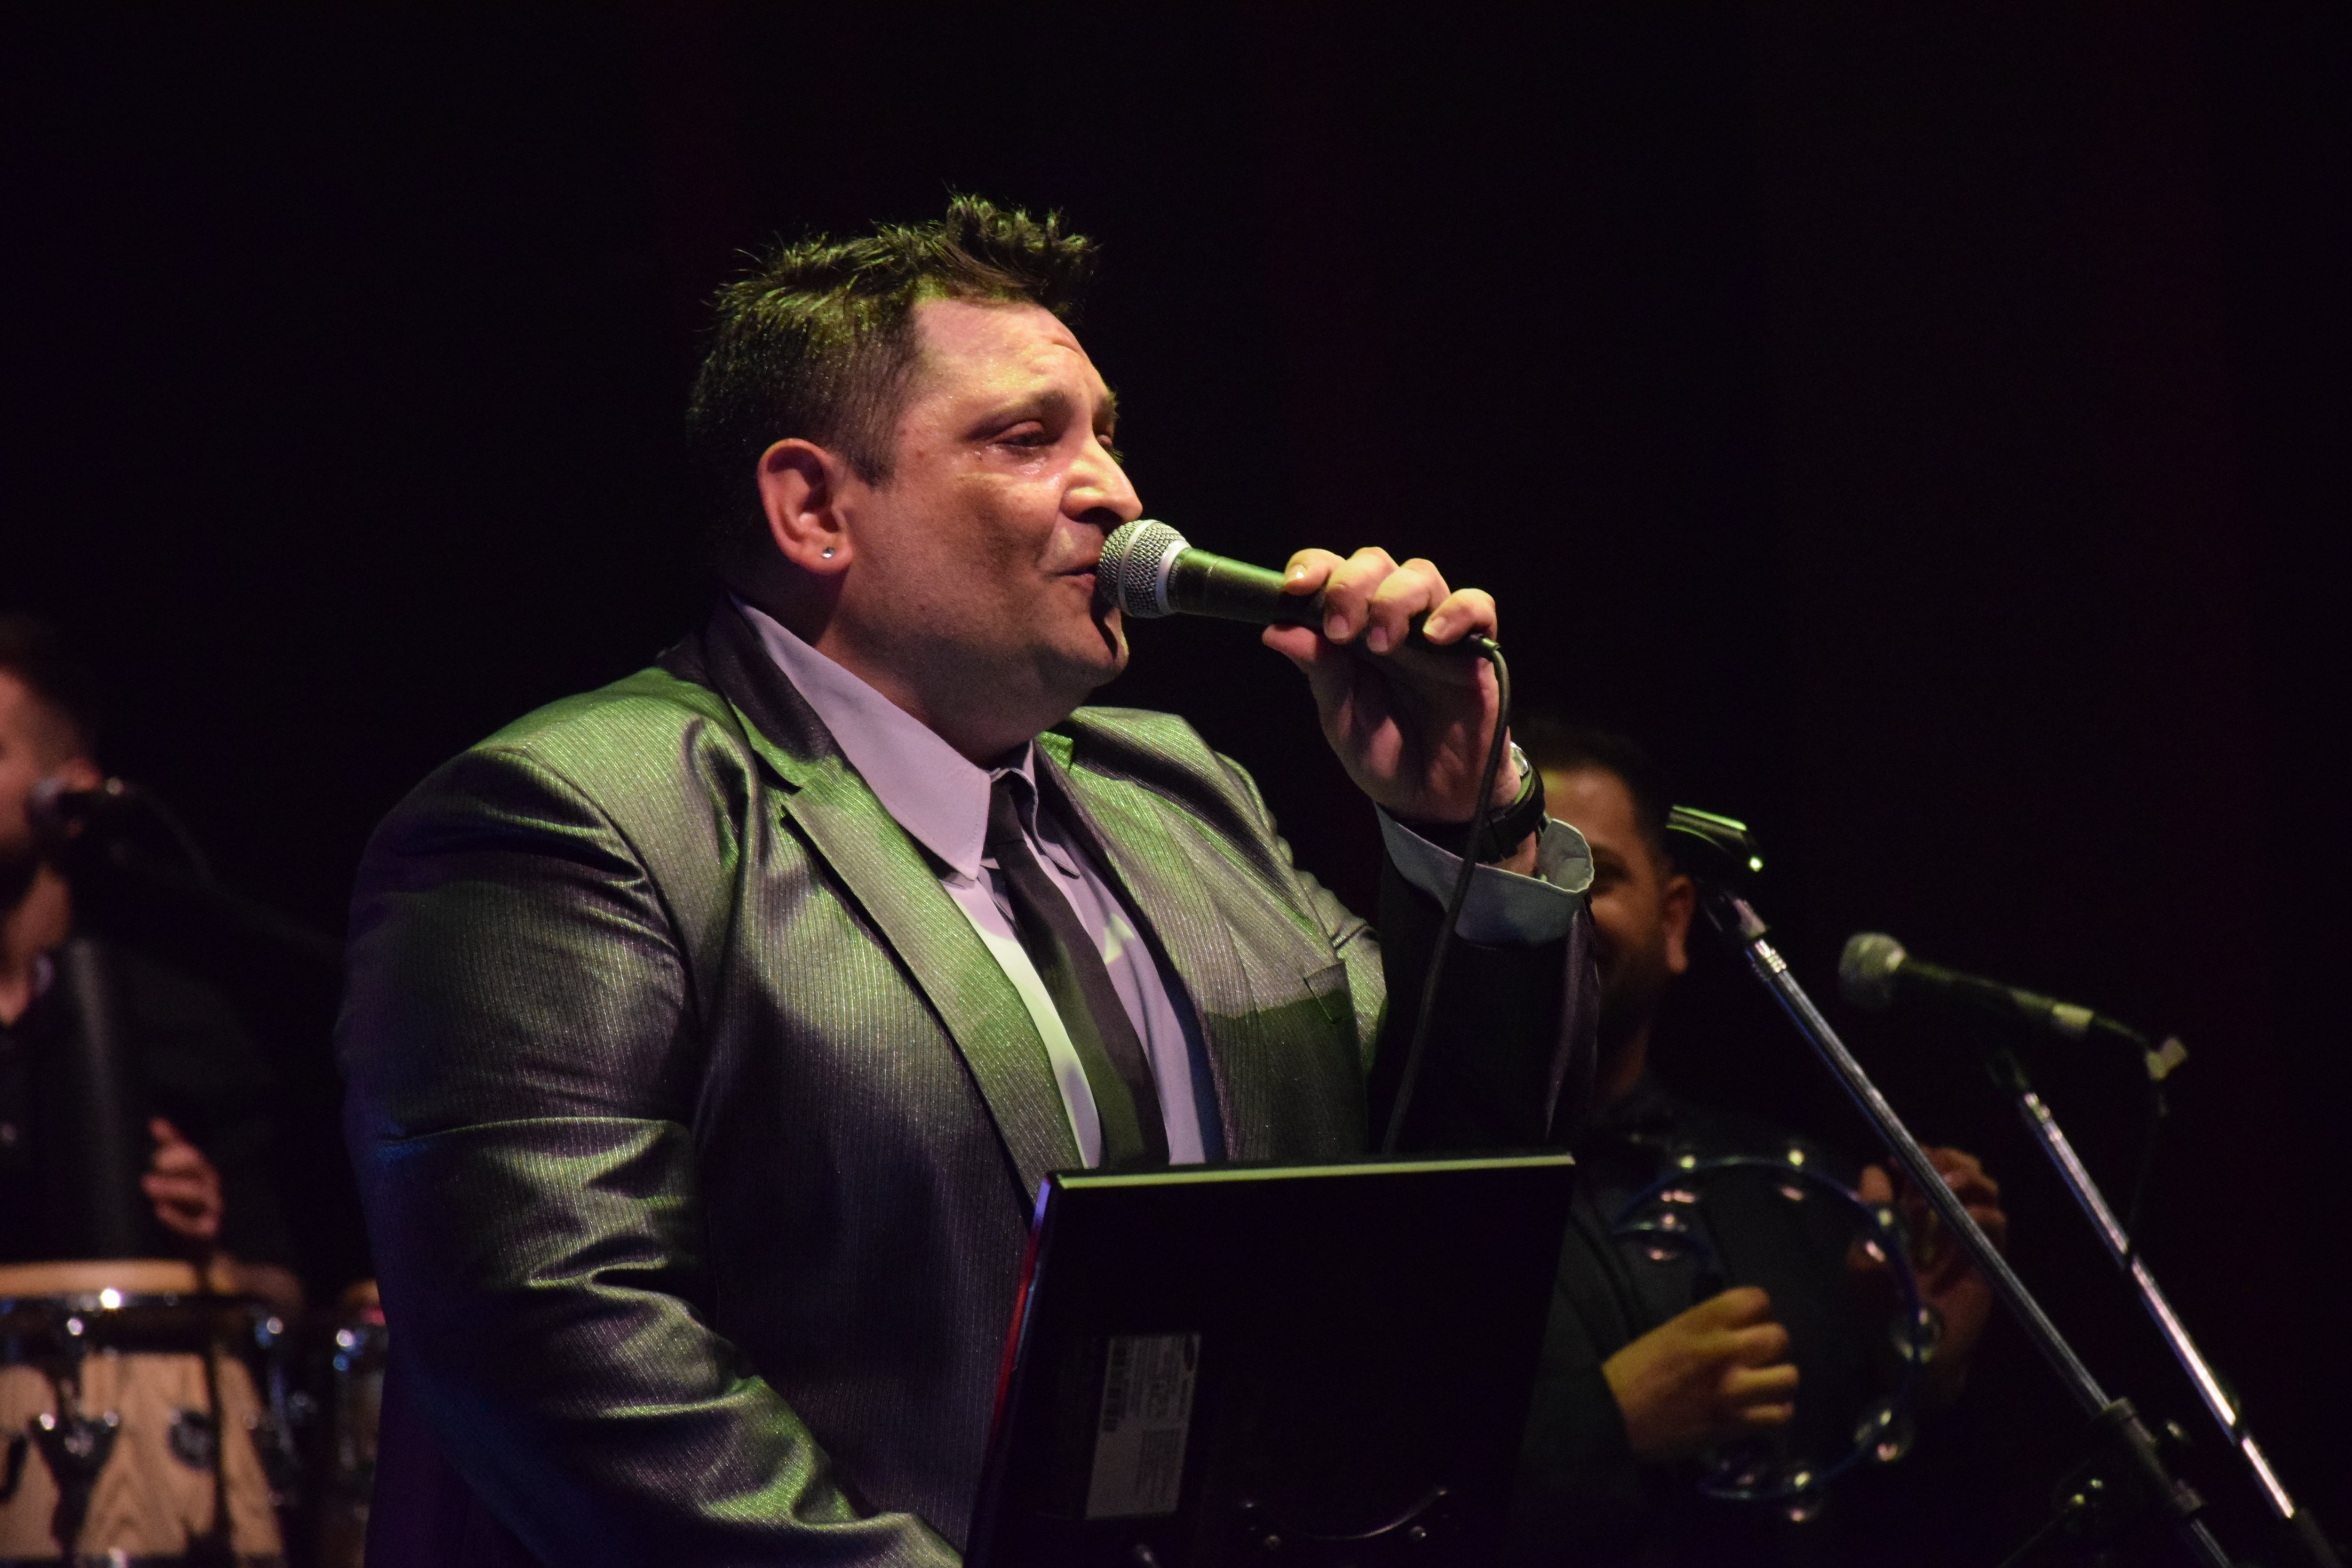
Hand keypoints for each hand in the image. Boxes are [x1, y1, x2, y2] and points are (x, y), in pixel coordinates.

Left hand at [142, 1117, 222, 1250]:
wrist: (204, 1253)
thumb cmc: (185, 1213)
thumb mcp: (178, 1183)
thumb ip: (169, 1154)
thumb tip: (156, 1121)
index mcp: (202, 1173)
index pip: (189, 1149)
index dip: (172, 1139)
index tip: (154, 1128)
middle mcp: (211, 1187)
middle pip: (198, 1165)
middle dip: (175, 1160)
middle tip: (151, 1161)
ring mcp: (212, 1210)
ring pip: (198, 1191)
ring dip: (173, 1186)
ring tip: (147, 1183)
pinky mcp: (207, 1233)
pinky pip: (192, 1225)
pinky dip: (176, 1217)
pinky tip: (159, 1210)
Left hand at [1261, 548, 1519, 832]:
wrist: (1434, 798)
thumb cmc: (1385, 753)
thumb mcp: (1341, 719)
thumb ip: (1318, 673)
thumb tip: (1275, 629)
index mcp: (1351, 629)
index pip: (1332, 573)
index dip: (1313, 568)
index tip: (1294, 589)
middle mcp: (1393, 619)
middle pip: (1374, 563)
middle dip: (1351, 586)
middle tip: (1340, 631)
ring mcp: (1435, 630)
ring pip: (1420, 575)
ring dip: (1394, 600)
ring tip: (1383, 645)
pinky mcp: (1477, 648)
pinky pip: (1477, 606)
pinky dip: (1456, 612)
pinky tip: (1434, 637)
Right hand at [1602, 1286, 1798, 1463]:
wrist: (1614, 1415)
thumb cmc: (1634, 1370)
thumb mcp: (1669, 1332)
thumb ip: (1707, 1328)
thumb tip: (1738, 1329)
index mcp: (1701, 1322)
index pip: (1755, 1299)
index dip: (1760, 1310)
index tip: (1751, 1322)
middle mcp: (1722, 1351)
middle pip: (1778, 1338)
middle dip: (1772, 1346)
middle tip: (1758, 1357)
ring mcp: (1732, 1390)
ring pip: (1788, 1377)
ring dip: (1779, 1381)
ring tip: (1766, 1385)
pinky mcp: (1733, 1424)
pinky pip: (1779, 1416)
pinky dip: (1777, 1412)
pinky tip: (1763, 1410)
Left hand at [1857, 1146, 2004, 1405]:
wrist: (1913, 1354)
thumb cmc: (1879, 1311)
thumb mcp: (1864, 1262)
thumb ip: (1872, 1217)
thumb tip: (1873, 1171)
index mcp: (1901, 1216)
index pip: (1914, 1170)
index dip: (1911, 1157)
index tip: (1899, 1160)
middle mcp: (1934, 1221)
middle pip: (1952, 1170)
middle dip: (1946, 1158)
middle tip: (1935, 1168)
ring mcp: (1961, 1238)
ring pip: (1980, 1189)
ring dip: (1969, 1178)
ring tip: (1951, 1186)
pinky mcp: (1984, 1259)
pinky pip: (1997, 1224)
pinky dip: (1988, 1214)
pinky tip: (1970, 1218)